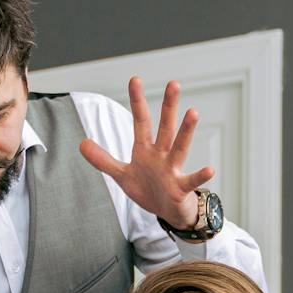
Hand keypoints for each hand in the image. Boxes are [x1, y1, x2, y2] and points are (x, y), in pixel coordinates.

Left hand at [78, 76, 210, 228]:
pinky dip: (200, 176)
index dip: (137, 101)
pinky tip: (210, 169)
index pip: (141, 121)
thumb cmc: (148, 190)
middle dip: (168, 106)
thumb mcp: (122, 175)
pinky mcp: (181, 187)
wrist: (167, 212)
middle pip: (165, 127)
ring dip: (186, 131)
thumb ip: (103, 160)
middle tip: (173, 84)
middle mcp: (161, 155)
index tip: (135, 79)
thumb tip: (81, 143)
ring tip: (192, 112)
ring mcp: (172, 170)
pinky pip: (192, 181)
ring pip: (179, 147)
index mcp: (146, 149)